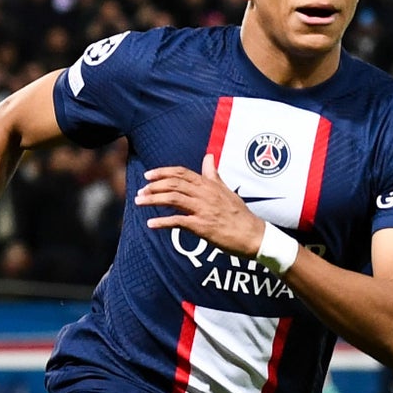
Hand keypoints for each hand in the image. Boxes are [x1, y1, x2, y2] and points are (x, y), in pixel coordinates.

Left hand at [139, 154, 267, 256]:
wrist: (253, 235)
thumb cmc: (240, 215)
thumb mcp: (227, 191)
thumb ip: (214, 175)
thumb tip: (208, 157)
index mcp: (210, 185)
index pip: (182, 173)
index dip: (163, 172)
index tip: (148, 176)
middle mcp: (205, 194)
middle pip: (174, 184)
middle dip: (153, 186)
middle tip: (140, 191)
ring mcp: (203, 209)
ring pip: (172, 199)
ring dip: (153, 200)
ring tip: (139, 202)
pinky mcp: (202, 226)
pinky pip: (178, 221)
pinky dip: (162, 222)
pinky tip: (151, 224)